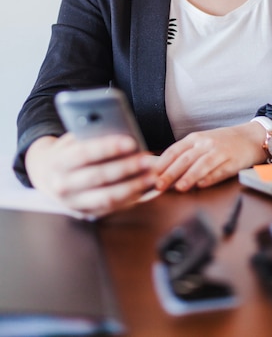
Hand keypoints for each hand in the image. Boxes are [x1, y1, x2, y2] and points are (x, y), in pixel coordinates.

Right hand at [25, 133, 158, 217]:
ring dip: (132, 186)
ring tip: (152, 175)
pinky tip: (144, 187)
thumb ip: (91, 134)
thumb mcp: (73, 139)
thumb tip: (121, 129)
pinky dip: (130, 198)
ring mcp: (73, 203)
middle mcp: (62, 186)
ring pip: (107, 197)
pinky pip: (111, 207)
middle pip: (98, 177)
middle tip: (148, 159)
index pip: (84, 154)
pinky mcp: (85, 213)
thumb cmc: (69, 150)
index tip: (131, 142)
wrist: (49, 176)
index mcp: (57, 162)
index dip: (108, 148)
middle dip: (126, 168)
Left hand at [155, 122, 265, 192]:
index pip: (174, 150)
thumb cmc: (223, 142)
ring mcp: (220, 151)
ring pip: (202, 164)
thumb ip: (185, 156)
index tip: (151, 175)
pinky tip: (202, 184)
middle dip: (171, 173)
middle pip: (185, 158)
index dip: (162, 164)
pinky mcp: (233, 161)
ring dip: (190, 176)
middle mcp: (206, 143)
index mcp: (195, 139)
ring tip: (180, 187)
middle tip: (159, 185)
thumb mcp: (202, 143)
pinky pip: (219, 170)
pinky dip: (210, 178)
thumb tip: (163, 172)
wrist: (251, 137)